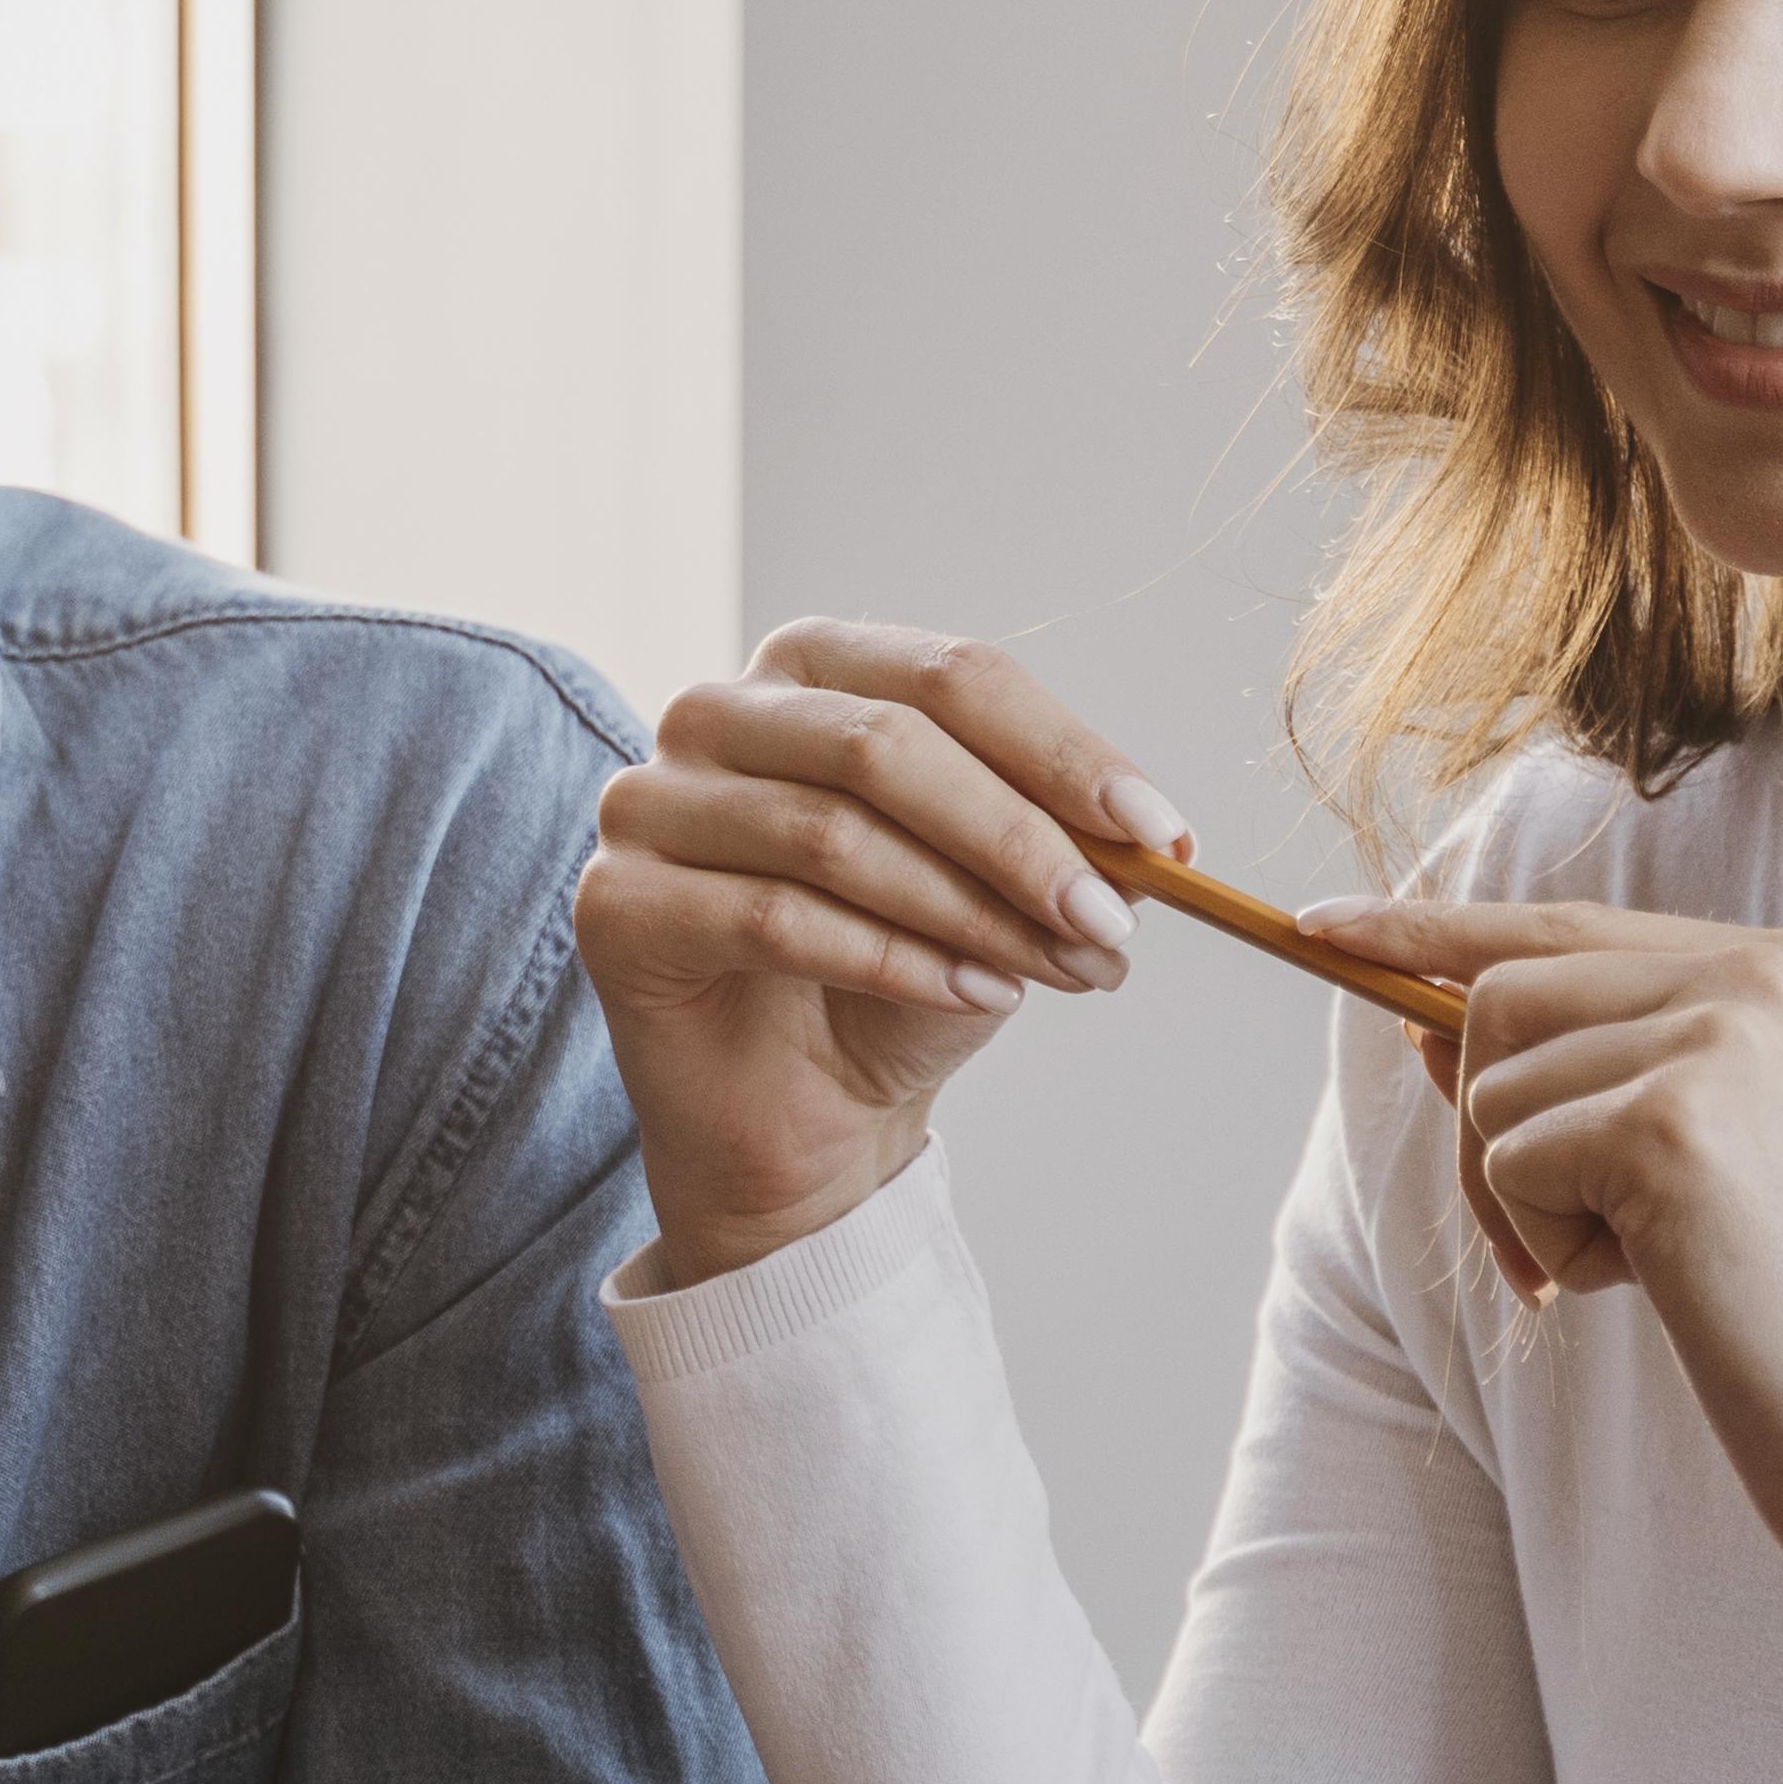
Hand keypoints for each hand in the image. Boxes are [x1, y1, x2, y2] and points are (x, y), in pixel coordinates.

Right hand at [579, 624, 1185, 1286]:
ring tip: (1054, 971)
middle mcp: (716, 712)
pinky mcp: (618, 905)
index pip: (951, 676)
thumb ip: (1053, 840)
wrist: (803, 1116)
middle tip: (1109, 919)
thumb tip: (1148, 837)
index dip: (1066, 755)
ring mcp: (649, 803)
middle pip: (885, 743)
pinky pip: (773, 919)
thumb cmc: (895, 980)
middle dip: (1018, 838)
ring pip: (832, 835)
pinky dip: (893, 961)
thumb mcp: (996, 890)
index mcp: (812, 666)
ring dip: (967, 911)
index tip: (1165, 838)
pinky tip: (969, 996)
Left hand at [1311, 895, 1782, 1605]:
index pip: (1566, 926)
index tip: (1321, 927)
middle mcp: (1767, 971)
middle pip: (1502, 996)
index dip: (1432, 931)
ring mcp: (1726, 1034)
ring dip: (1524, 1199)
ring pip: (1494, 1085)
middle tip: (1553, 1250)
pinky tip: (1652, 1283)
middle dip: (1486, 1131)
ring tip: (1641, 1264)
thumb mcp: (1689, 1161)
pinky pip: (1511, 1160)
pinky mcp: (1674, 1121)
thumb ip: (1582, 1073)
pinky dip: (1547, 1243)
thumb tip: (1422, 1020)